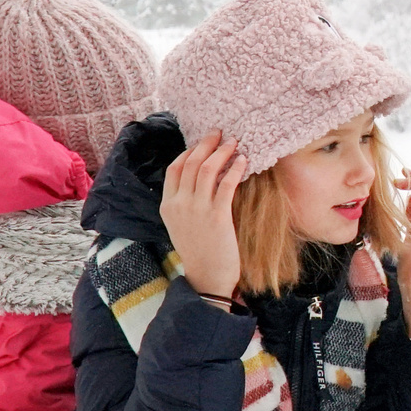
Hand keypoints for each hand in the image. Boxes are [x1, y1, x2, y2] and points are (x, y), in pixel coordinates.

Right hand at [159, 129, 244, 303]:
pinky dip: (235, 168)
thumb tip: (201, 179)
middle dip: (206, 144)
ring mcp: (197, 210)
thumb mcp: (181, 225)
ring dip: (222, 152)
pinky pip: (226, 184)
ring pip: (207, 169)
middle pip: (191, 163)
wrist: (206, 278)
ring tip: (234, 142)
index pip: (174, 168)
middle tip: (219, 133)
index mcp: (167, 206)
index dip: (189, 151)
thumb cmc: (199, 251)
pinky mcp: (217, 216)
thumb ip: (185, 202)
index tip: (203, 143)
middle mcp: (179, 204)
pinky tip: (243, 161)